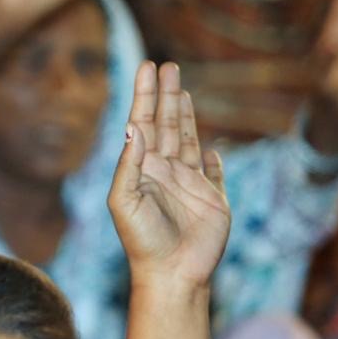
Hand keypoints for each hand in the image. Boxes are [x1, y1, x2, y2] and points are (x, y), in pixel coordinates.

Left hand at [108, 62, 230, 288]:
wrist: (172, 272)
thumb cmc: (142, 240)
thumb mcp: (124, 201)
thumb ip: (128, 164)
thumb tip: (133, 127)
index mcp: (141, 169)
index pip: (142, 123)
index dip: (145, 95)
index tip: (147, 67)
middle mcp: (163, 172)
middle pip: (165, 124)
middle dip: (165, 95)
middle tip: (167, 66)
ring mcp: (189, 184)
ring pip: (186, 139)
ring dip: (184, 114)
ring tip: (181, 87)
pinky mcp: (212, 198)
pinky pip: (213, 172)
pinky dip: (211, 158)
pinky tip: (209, 147)